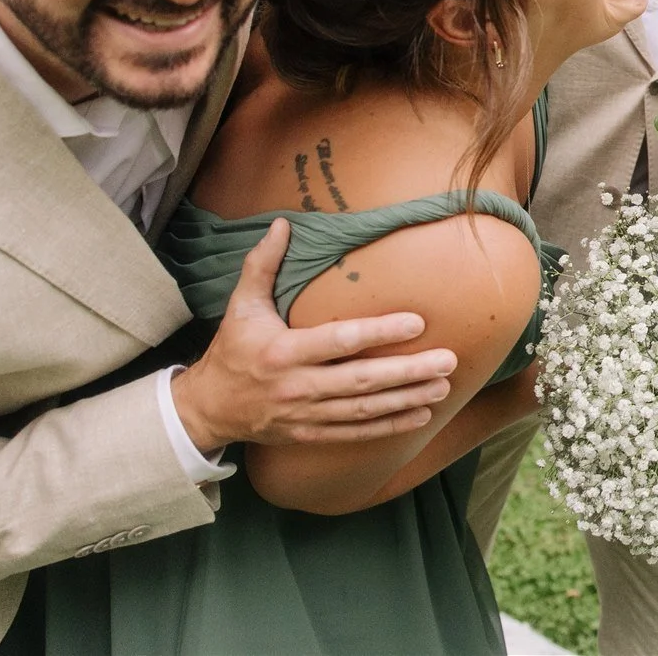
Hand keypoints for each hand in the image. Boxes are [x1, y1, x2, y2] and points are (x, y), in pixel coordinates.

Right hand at [171, 218, 456, 453]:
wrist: (208, 409)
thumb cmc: (232, 350)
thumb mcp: (241, 306)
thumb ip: (262, 265)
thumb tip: (283, 223)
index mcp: (283, 352)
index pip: (339, 340)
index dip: (380, 333)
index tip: (417, 323)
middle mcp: (297, 387)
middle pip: (362, 380)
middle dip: (408, 372)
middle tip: (449, 361)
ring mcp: (305, 415)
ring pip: (365, 409)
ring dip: (408, 399)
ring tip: (444, 387)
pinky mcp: (310, 434)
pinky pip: (356, 433)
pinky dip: (390, 427)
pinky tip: (421, 415)